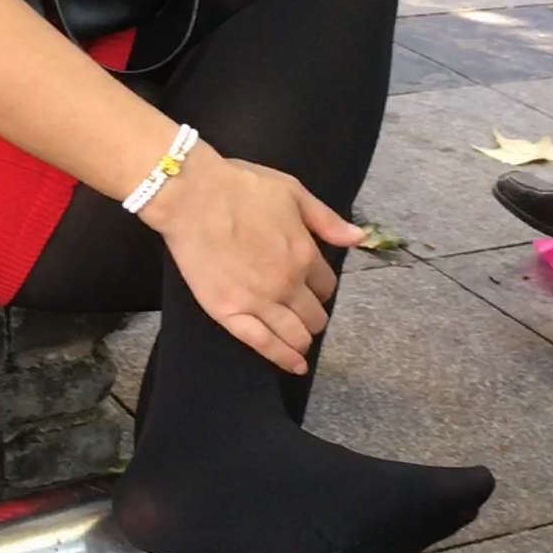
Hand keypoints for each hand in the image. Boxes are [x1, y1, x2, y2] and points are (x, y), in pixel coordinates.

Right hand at [142, 143, 363, 373]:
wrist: (193, 196)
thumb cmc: (240, 187)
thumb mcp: (292, 192)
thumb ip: (326, 220)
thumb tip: (359, 238)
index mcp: (305, 254)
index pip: (327, 285)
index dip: (322, 288)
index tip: (312, 287)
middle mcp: (288, 283)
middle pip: (315, 314)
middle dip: (314, 315)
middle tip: (304, 312)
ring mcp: (259, 301)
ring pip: (295, 333)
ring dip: (303, 339)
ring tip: (300, 340)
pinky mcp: (229, 313)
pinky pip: (263, 344)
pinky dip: (283, 358)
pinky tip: (295, 366)